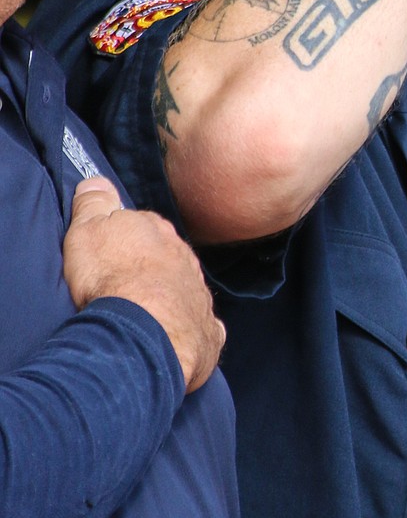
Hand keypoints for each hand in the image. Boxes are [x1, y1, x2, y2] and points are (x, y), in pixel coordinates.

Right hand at [63, 178, 225, 392]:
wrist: (144, 331)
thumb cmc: (111, 278)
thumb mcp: (88, 231)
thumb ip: (94, 204)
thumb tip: (97, 180)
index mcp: (157, 231)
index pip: (141, 226)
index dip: (123, 239)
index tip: (108, 253)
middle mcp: (184, 257)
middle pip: (166, 257)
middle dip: (150, 266)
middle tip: (122, 285)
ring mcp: (199, 293)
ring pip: (184, 288)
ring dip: (168, 297)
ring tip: (142, 315)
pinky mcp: (206, 330)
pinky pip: (199, 326)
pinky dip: (189, 329)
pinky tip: (174, 337)